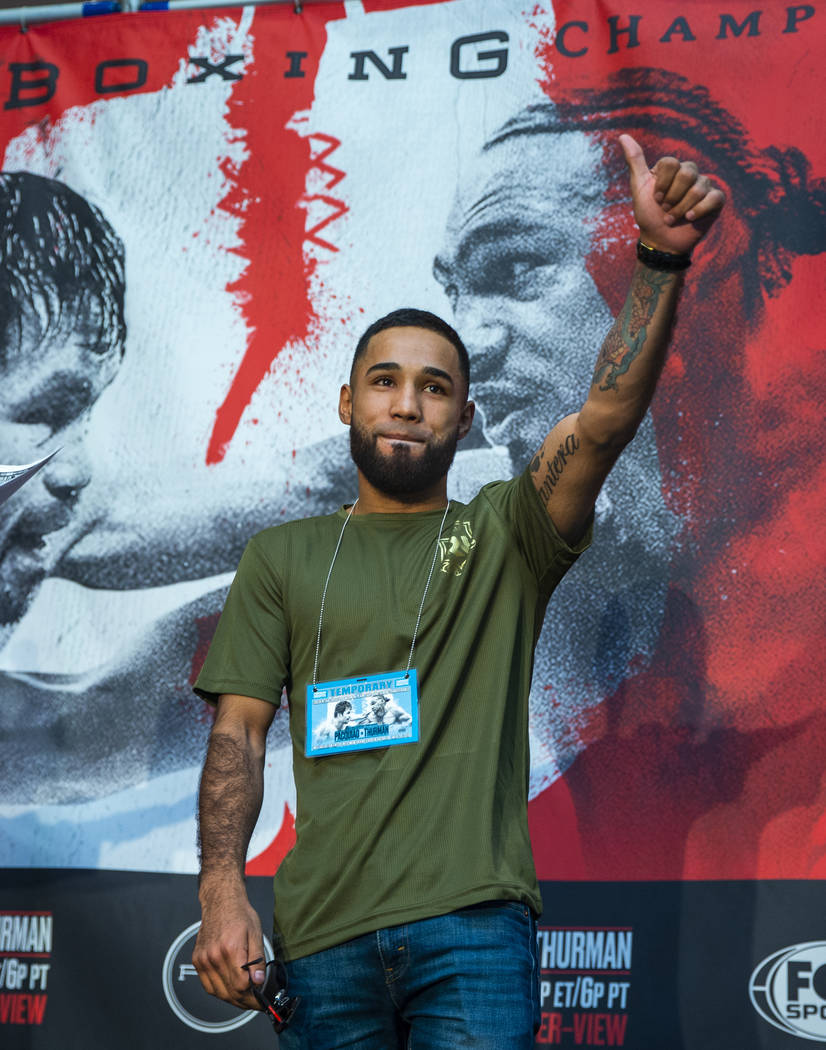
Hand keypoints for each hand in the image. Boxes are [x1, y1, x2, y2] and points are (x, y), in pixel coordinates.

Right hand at [192, 889, 265, 1010]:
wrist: (221, 901)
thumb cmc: (239, 914)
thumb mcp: (256, 933)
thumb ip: (257, 959)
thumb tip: (258, 980)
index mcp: (230, 948)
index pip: (241, 985)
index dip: (253, 996)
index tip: (261, 999)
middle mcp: (214, 955)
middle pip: (229, 992)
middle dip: (245, 1001)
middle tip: (255, 1002)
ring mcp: (203, 959)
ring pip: (218, 992)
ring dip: (232, 999)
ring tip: (245, 998)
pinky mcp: (197, 960)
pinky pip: (208, 985)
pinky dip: (219, 991)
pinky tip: (230, 989)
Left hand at [620, 134, 724, 255]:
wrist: (661, 242)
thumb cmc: (649, 215)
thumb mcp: (639, 188)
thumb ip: (635, 161)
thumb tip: (623, 136)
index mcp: (672, 168)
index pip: (670, 163)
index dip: (662, 184)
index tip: (655, 198)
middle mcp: (690, 173)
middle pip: (686, 173)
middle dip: (672, 197)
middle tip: (665, 210)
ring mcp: (704, 185)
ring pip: (698, 188)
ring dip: (681, 209)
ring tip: (673, 219)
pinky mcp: (716, 200)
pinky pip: (714, 197)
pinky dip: (699, 210)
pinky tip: (690, 218)